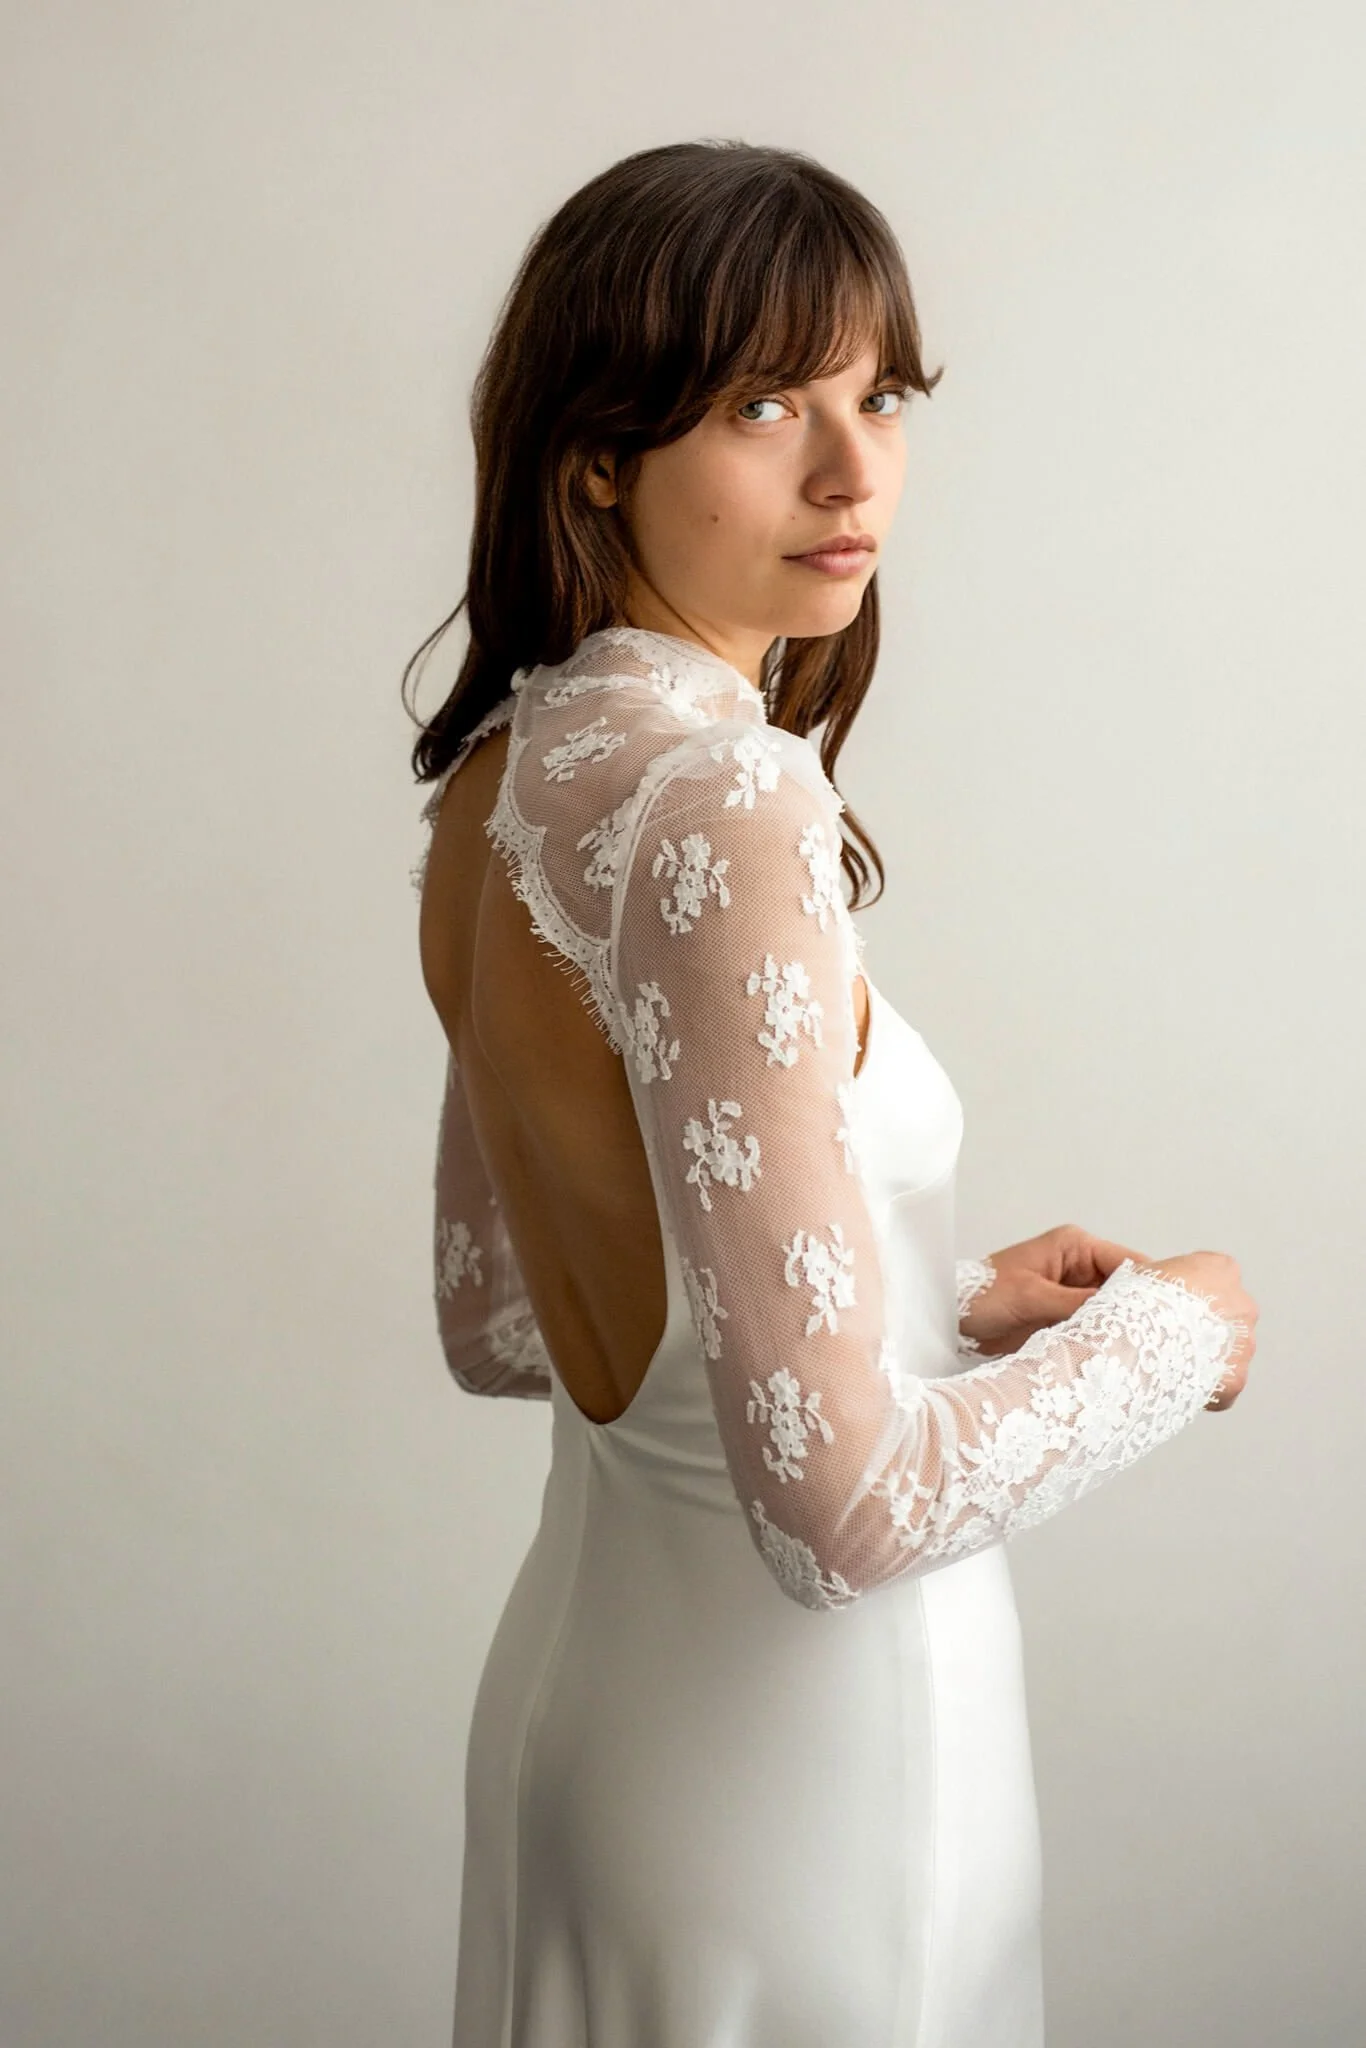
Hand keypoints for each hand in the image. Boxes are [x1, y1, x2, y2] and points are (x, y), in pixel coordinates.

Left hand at [960, 1222, 1148, 1358]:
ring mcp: (1073, 1293)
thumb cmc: (981, 1295)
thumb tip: (1120, 1312)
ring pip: (1112, 1311)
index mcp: (1074, 1246)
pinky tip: (1115, 1359)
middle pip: (1125, 1289)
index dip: (1150, 1287)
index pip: (1128, 1263)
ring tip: (1142, 1354)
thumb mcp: (1031, 1296)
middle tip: (1160, 1342)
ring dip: (1119, 1330)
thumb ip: (1077, 1303)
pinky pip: (1093, 1328)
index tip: (1170, 1314)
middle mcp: (1080, 1266)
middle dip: (1138, 1312)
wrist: (948, 1319)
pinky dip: (1102, 1341)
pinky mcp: (1064, 1317)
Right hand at [1127, 1251, 1258, 1411]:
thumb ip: (1158, 1273)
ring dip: (1209, 1353)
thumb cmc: (1143, 1302)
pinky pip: (1224, 1380)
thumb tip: (1149, 1278)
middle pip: (1229, 1312)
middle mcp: (1243, 1303)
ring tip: (1173, 1359)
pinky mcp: (1238, 1376)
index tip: (1174, 1300)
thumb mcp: (1141, 1273)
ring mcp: (1245, 1342)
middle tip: (1173, 1332)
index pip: (1216, 1273)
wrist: (1146, 1342)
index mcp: (1221, 1270)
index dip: (1193, 1289)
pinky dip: (1207, 1382)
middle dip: (1206, 1323)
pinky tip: (1180, 1380)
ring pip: (1230, 1348)